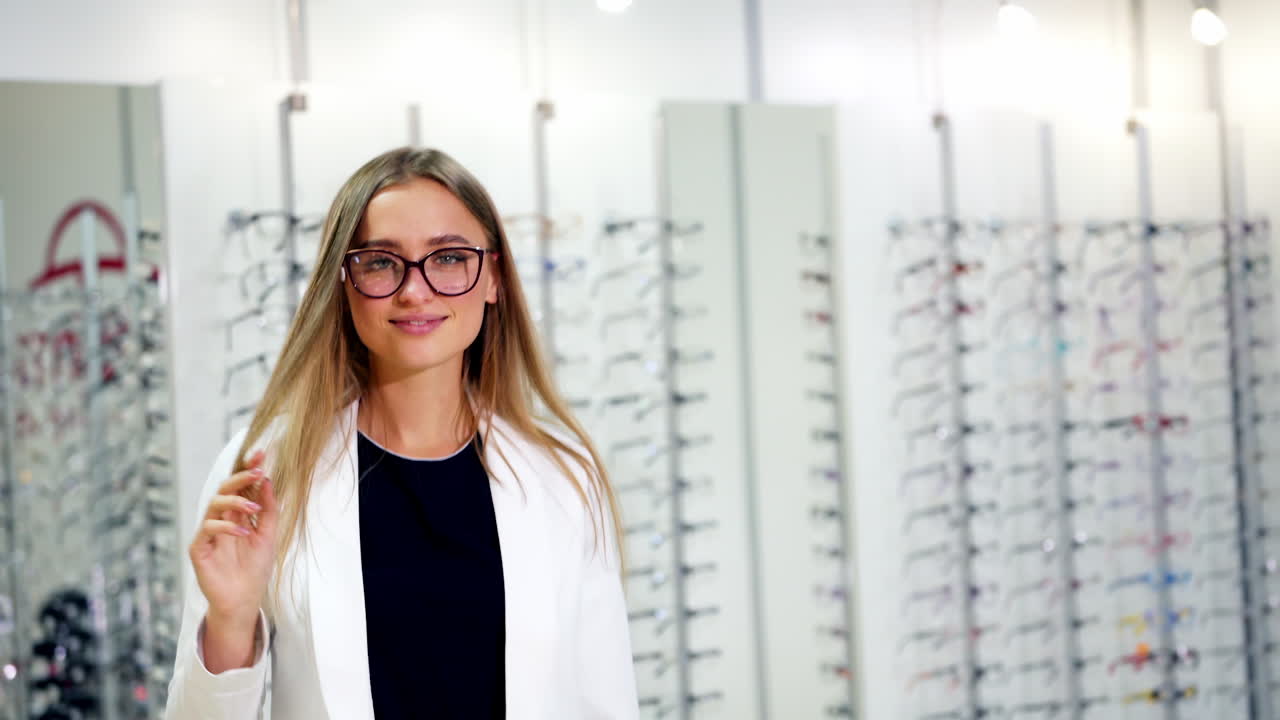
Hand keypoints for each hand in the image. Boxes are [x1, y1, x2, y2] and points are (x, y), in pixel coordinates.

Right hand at [189, 449, 278, 628]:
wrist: (244, 599)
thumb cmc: (255, 569)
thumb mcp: (269, 535)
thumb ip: (269, 510)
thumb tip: (267, 481)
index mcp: (239, 515)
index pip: (242, 487)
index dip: (248, 469)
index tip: (260, 453)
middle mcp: (222, 519)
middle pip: (226, 490)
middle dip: (241, 477)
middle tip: (257, 472)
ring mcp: (209, 532)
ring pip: (214, 504)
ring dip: (235, 501)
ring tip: (253, 508)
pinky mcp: (199, 548)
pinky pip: (207, 529)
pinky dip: (225, 527)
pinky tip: (242, 532)